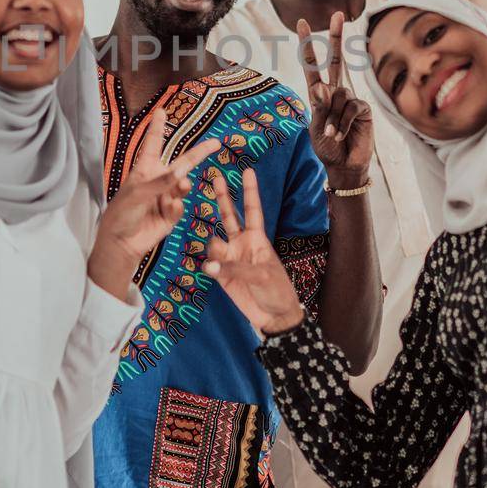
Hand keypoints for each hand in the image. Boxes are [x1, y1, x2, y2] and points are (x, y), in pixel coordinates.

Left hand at [94, 121, 221, 264]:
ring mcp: (165, 197)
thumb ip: (161, 182)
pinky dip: (176, 207)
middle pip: (181, 163)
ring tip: (180, 188)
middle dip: (198, 153)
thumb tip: (182, 172)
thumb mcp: (138, 193)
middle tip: (215, 143)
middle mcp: (157, 181)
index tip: (161, 111)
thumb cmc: (122, 213)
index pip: (153, 144)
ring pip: (183, 186)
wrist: (121, 243)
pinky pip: (180, 206)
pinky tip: (168, 210)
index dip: (157, 128)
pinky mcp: (170, 214)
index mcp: (144, 170)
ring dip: (182, 186)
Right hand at [203, 169, 304, 334]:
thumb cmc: (277, 290)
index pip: (252, 210)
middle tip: (215, 177)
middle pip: (229, 216)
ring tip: (216, 259)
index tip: (247, 171)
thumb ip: (235, 267)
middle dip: (222, 198)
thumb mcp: (263, 275)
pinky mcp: (222, 276)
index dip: (250, 192)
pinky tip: (210, 269)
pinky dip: (210, 266)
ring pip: (215, 242)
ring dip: (214, 247)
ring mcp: (231, 259)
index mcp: (258, 239)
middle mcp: (242, 244)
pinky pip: (211, 265)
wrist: (274, 316)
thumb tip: (209, 265)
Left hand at [297, 11, 373, 186]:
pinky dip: (342, 123)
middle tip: (338, 13)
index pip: (312, 64)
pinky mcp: (363, 109)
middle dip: (337, 37)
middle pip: (337, 60)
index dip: (307, 44)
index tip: (302, 22)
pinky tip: (339, 136)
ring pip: (339, 97)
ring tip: (330, 135)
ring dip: (331, 119)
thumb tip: (321, 86)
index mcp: (319, 92)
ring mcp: (350, 99)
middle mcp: (336, 91)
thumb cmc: (325, 146)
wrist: (342, 165)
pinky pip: (350, 108)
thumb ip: (318, 105)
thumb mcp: (314, 126)